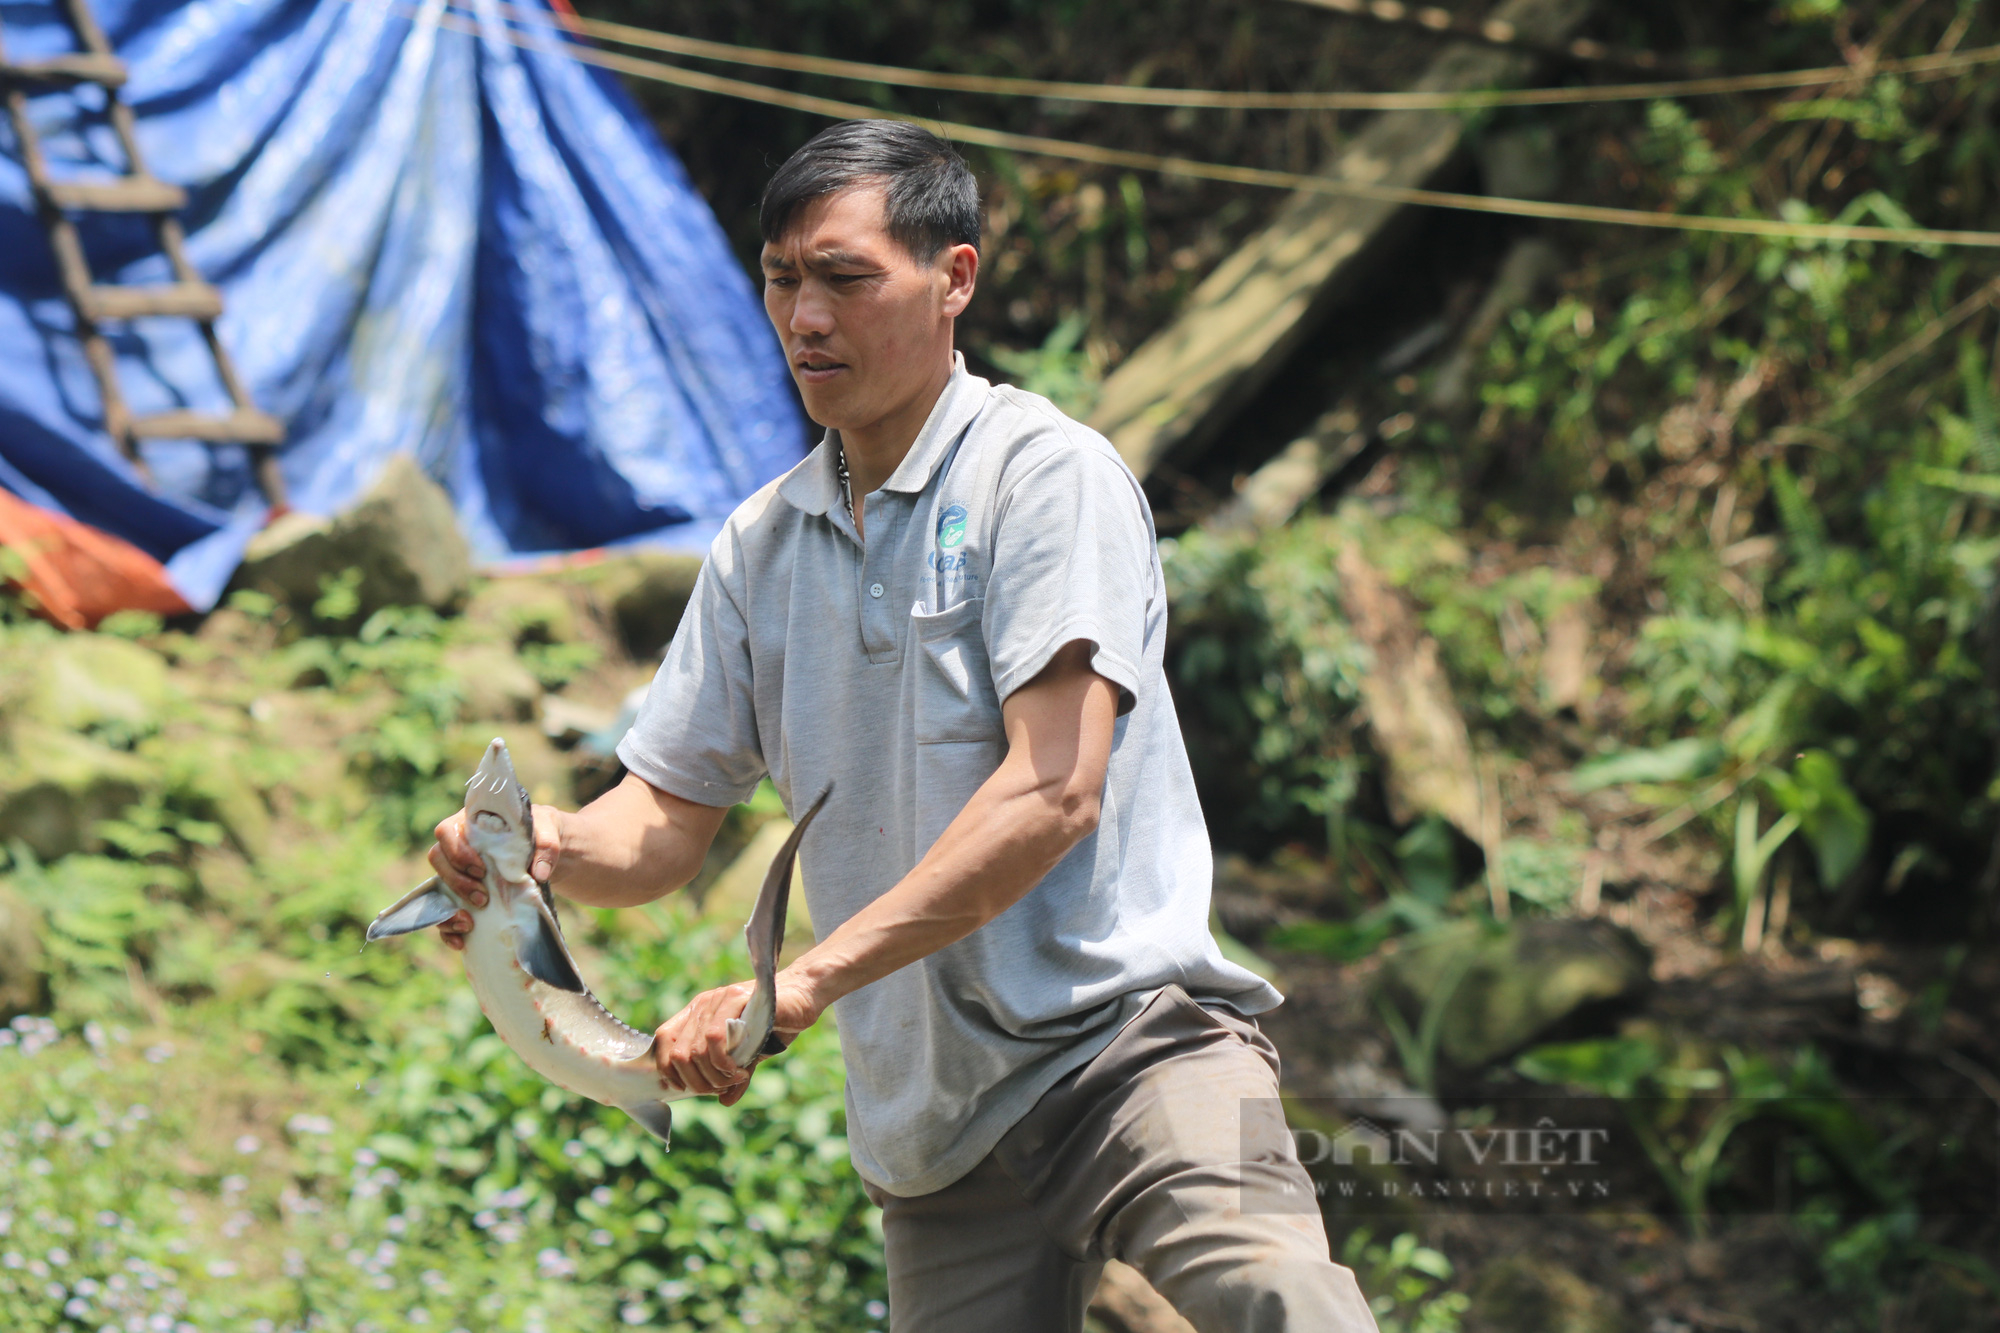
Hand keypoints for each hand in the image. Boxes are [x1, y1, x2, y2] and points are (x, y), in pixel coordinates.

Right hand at [428, 803, 562, 950]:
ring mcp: (457, 873)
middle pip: (438, 860)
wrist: (545, 855)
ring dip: (448, 909)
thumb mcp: (549, 830)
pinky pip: (444, 914)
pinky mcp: (462, 896)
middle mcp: (457, 847)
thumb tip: (540, 874)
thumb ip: (547, 846)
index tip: (481, 870)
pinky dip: (448, 929)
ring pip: (436, 889)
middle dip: (456, 883)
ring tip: (469, 922)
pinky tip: (461, 940)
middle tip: (483, 898)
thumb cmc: (541, 833)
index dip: (457, 852)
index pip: (446, 832)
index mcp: (471, 823)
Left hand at [652, 972, 822, 1106]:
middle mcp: (702, 1005)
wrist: (804, 995)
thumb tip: (724, 1102)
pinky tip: (740, 1070)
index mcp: (697, 1014)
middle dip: (697, 1082)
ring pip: (694, 1050)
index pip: (663, 1043)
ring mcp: (716, 999)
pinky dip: (723, 1063)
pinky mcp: (734, 998)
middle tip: (721, 1088)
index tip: (692, 1088)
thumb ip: (734, 1075)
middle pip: (676, 1053)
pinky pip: (713, 1038)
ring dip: (713, 1076)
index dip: (670, 1070)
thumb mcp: (750, 1055)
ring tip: (734, 1079)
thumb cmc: (776, 1023)